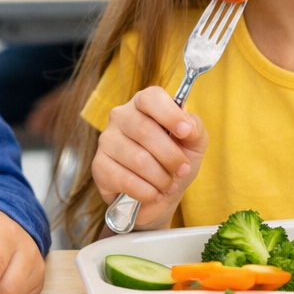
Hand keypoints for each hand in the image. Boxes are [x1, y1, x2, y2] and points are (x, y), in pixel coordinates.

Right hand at [92, 87, 208, 230]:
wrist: (158, 196)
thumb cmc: (173, 162)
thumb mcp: (193, 144)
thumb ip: (195, 128)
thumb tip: (188, 125)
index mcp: (143, 105)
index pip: (151, 98)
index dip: (170, 114)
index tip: (185, 132)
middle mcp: (120, 117)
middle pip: (145, 131)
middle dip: (171, 157)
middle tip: (182, 170)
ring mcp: (106, 141)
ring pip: (138, 159)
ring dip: (161, 178)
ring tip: (168, 185)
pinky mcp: (99, 166)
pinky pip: (126, 180)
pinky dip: (147, 192)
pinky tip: (153, 193)